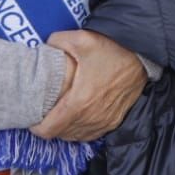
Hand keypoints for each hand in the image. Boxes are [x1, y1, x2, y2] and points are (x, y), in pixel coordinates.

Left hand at [31, 30, 145, 141]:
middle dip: (49, 126)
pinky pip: (91, 134)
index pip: (49, 129)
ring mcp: (104, 121)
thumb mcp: (81, 39)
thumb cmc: (113, 49)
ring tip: (58, 114)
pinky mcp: (114, 120)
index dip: (36, 127)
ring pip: (76, 136)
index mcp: (79, 102)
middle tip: (43, 112)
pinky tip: (78, 117)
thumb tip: (44, 47)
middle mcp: (91, 117)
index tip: (32, 116)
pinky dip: (81, 130)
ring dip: (65, 129)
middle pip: (60, 134)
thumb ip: (56, 41)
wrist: (142, 55)